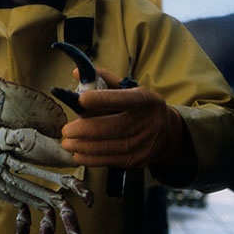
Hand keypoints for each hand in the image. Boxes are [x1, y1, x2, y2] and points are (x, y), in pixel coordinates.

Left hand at [61, 67, 187, 170]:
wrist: (167, 133)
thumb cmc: (141, 108)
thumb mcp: (130, 89)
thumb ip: (103, 81)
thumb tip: (76, 73)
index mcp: (144, 100)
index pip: (121, 99)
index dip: (101, 99)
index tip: (81, 99)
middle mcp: (146, 122)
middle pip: (112, 127)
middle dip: (85, 129)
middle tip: (66, 130)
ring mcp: (143, 143)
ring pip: (109, 146)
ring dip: (84, 146)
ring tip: (67, 143)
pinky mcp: (137, 159)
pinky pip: (110, 160)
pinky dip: (91, 158)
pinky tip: (78, 154)